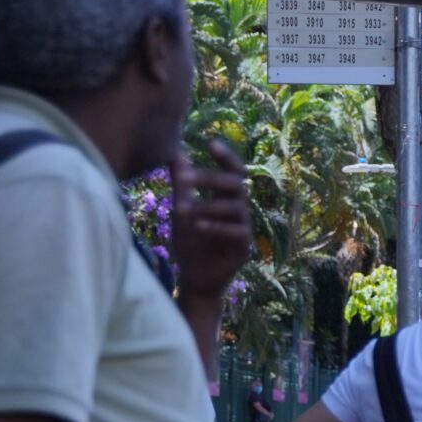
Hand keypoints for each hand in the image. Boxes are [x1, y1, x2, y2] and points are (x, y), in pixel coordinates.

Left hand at [169, 138, 251, 304]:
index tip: (211, 143)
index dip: (226, 157)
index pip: (233, 172)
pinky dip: (216, 227)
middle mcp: (239, 211)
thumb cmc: (191, 243)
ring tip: (183, 210)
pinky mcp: (243, 248)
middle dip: (210, 178)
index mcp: (226, 199)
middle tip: (185, 177)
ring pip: (235, 207)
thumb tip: (177, 152)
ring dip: (207, 205)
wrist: (195, 278)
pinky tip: (197, 225)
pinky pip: (235, 232)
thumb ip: (182, 184)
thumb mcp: (182, 209)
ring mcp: (244, 229)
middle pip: (236, 184)